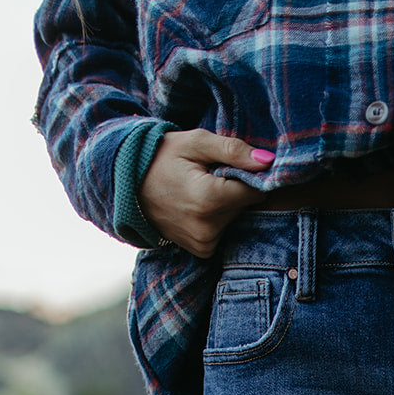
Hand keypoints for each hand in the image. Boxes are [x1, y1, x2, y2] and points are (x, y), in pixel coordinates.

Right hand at [138, 130, 274, 256]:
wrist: (126, 184)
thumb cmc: (161, 157)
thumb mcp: (195, 143)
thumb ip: (233, 150)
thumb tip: (268, 162)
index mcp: (209, 200)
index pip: (255, 191)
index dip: (251, 176)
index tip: (235, 165)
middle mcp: (208, 228)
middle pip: (245, 206)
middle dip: (235, 189)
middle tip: (209, 175)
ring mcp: (204, 243)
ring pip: (235, 219)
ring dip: (226, 204)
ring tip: (199, 188)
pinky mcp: (202, 251)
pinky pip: (224, 231)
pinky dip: (217, 218)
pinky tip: (197, 205)